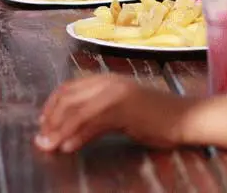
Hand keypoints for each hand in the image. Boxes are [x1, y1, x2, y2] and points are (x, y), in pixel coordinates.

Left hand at [35, 74, 192, 151]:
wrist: (185, 117)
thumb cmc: (154, 116)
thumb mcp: (120, 112)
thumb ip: (97, 115)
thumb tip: (69, 128)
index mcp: (106, 80)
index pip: (68, 88)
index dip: (51, 106)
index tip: (42, 124)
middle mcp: (109, 83)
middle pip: (69, 99)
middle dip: (51, 120)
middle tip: (41, 140)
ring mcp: (119, 95)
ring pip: (79, 111)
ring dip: (60, 130)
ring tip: (50, 146)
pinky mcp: (127, 110)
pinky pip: (95, 123)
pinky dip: (79, 135)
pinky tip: (69, 146)